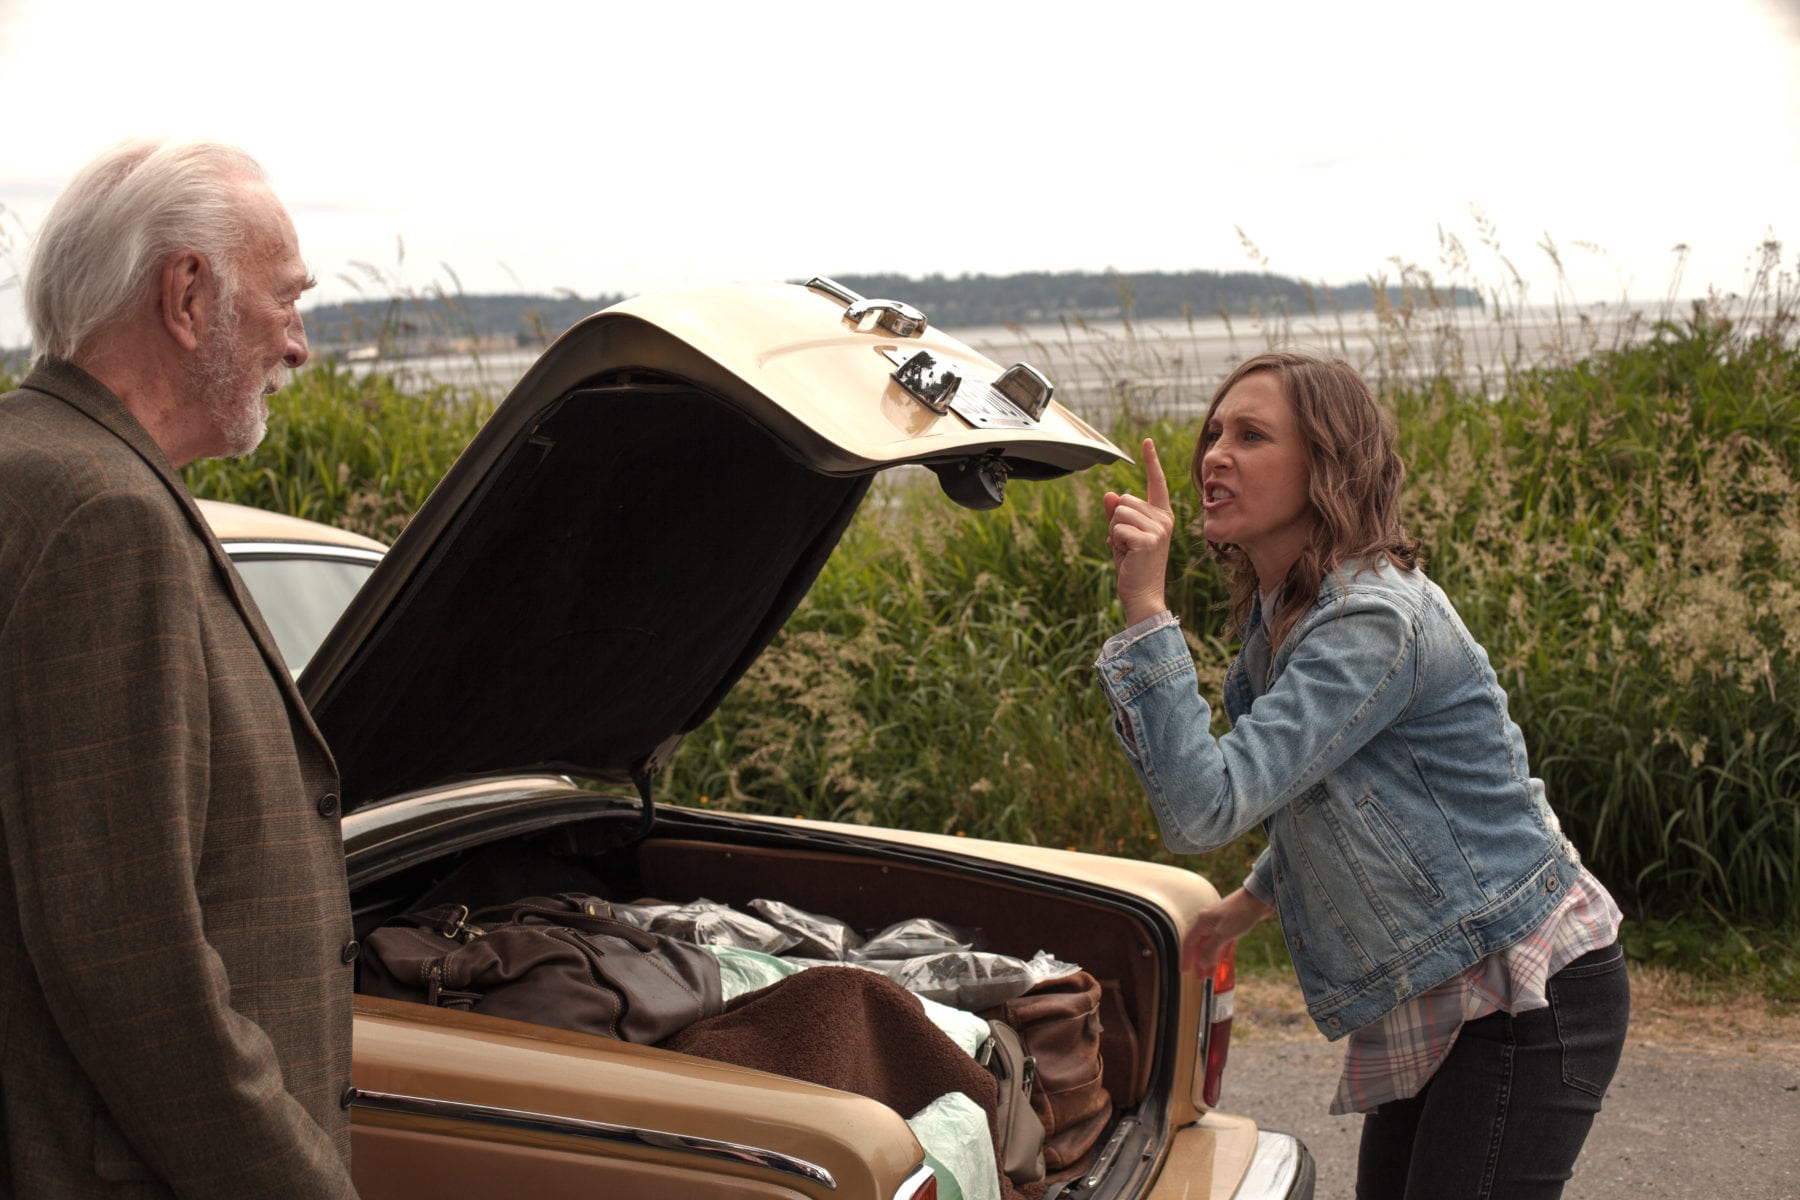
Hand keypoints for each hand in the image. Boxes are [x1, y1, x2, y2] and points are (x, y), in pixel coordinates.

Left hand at [1104, 438, 1175, 624]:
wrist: (1142, 594)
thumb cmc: (1133, 566)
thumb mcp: (1122, 536)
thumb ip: (1116, 514)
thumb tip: (1109, 494)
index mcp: (1161, 515)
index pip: (1155, 483)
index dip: (1150, 461)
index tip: (1146, 441)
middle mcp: (1164, 519)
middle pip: (1124, 499)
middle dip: (1116, 520)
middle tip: (1125, 543)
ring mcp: (1158, 529)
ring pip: (1119, 512)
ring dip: (1114, 531)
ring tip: (1126, 550)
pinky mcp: (1148, 539)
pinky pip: (1117, 528)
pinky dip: (1115, 542)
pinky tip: (1126, 555)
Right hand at [1182, 887, 1274, 975]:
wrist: (1260, 898)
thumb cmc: (1240, 911)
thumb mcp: (1223, 934)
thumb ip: (1210, 950)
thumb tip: (1201, 963)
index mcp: (1202, 922)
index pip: (1189, 943)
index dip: (1186, 958)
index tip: (1184, 971)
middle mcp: (1209, 922)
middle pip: (1201, 945)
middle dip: (1199, 962)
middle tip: (1200, 977)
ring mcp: (1221, 923)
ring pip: (1213, 945)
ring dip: (1211, 959)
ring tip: (1211, 973)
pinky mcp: (1233, 925)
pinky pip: (1225, 942)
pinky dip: (1223, 952)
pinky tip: (1225, 961)